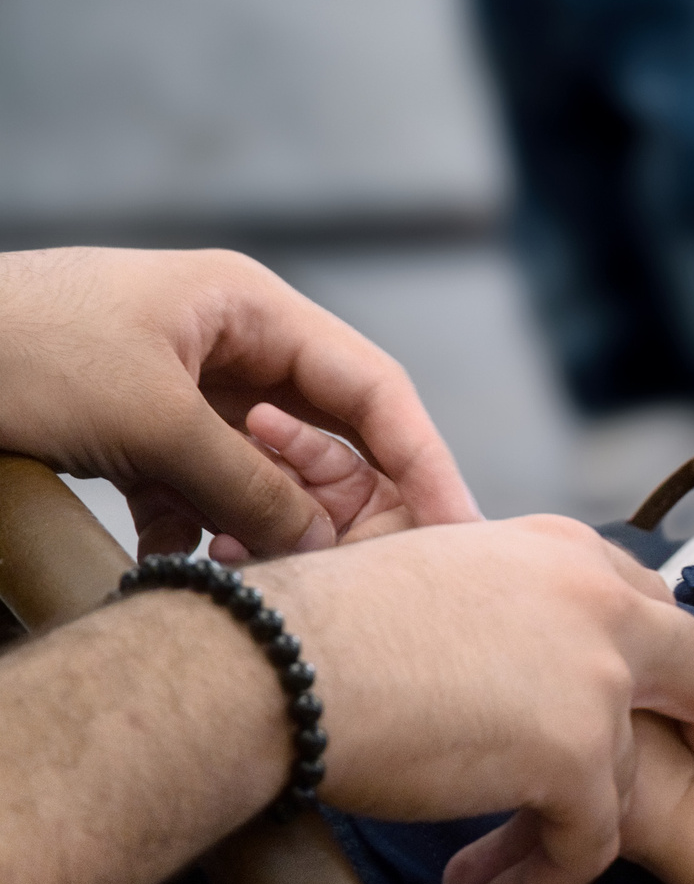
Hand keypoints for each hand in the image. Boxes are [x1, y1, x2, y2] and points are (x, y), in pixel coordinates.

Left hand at [0, 247, 478, 558]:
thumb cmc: (19, 356)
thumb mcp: (150, 425)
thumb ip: (249, 486)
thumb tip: (324, 547)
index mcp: (253, 306)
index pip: (374, 386)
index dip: (424, 458)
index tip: (460, 527)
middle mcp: (229, 342)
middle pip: (327, 432)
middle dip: (341, 505)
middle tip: (361, 573)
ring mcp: (182, 385)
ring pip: (262, 470)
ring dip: (264, 527)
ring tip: (255, 577)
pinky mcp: (135, 429)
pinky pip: (200, 488)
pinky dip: (199, 532)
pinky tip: (180, 566)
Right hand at [246, 516, 693, 883]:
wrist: (280, 665)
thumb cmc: (320, 630)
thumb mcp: (439, 582)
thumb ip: (502, 611)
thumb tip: (506, 663)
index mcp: (562, 550)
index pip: (646, 605)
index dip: (654, 661)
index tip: (646, 700)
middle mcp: (599, 601)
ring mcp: (598, 678)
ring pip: (625, 778)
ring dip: (570, 836)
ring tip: (505, 880)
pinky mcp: (578, 753)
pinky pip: (588, 842)